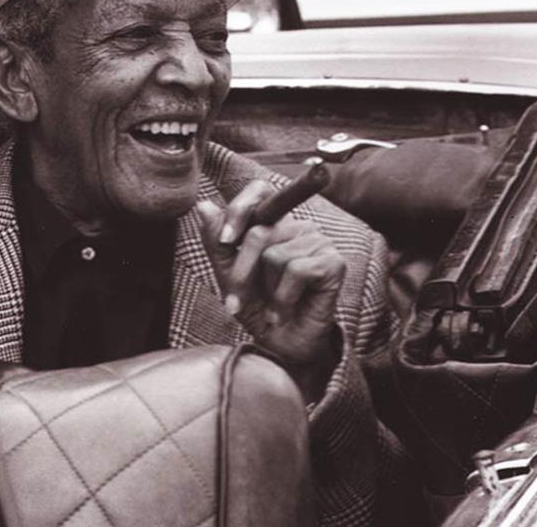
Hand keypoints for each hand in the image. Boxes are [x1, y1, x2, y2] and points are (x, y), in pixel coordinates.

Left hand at [197, 180, 344, 400]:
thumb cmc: (259, 309)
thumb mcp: (229, 276)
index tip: (225, 240)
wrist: (282, 347)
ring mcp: (318, 242)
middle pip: (260, 233)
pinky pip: (297, 270)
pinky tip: (283, 313)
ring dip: (265, 291)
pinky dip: (283, 299)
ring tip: (270, 308)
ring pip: (275, 255)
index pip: (260, 190)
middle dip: (241, 273)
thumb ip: (217, 243)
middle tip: (236, 303)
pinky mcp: (333, 263)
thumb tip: (203, 206)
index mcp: (275, 224)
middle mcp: (299, 227)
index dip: (241, 208)